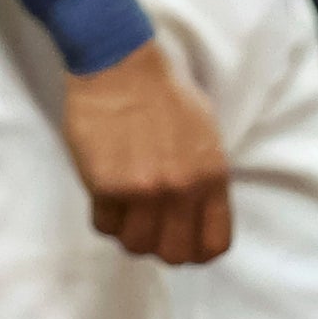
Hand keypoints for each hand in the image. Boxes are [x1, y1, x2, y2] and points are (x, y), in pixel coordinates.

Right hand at [62, 38, 233, 264]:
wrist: (119, 64)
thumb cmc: (164, 92)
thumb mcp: (205, 134)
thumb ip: (204, 177)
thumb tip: (196, 210)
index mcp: (212, 178)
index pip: (213, 244)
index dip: (195, 251)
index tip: (179, 240)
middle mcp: (181, 191)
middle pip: (174, 254)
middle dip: (160, 245)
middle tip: (147, 226)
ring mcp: (142, 191)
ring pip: (136, 245)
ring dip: (128, 233)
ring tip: (123, 210)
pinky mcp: (105, 185)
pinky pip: (103, 224)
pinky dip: (104, 216)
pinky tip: (104, 195)